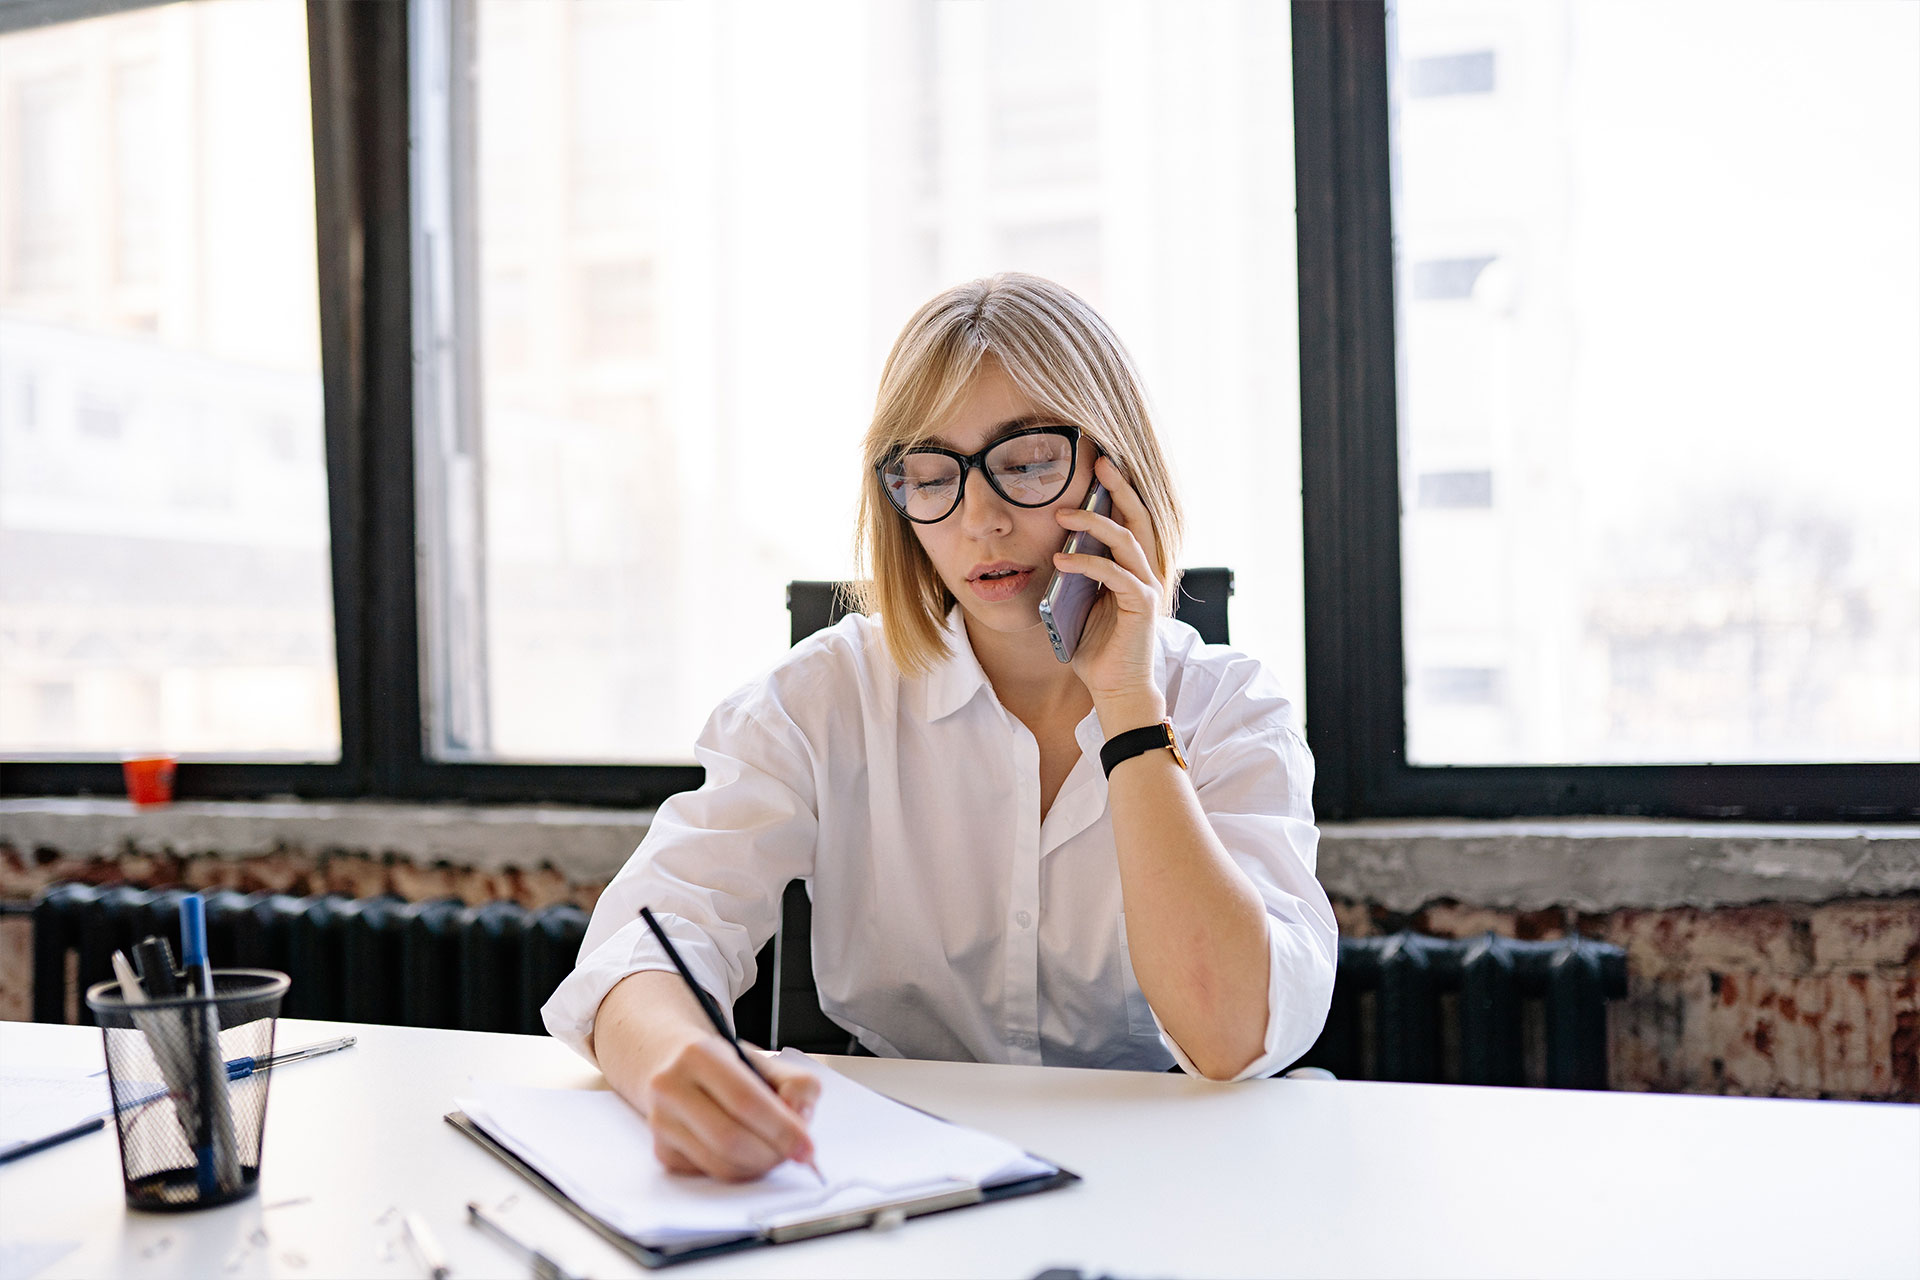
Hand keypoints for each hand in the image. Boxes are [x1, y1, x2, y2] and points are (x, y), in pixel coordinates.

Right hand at [641, 1035, 820, 1180]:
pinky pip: (708, 1174)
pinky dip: (737, 1171)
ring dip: (757, 1167)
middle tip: (793, 1155)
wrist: (677, 1067)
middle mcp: (671, 1087)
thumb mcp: (767, 1061)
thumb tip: (799, 1119)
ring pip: (718, 1163)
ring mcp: (661, 1121)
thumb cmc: (727, 1066)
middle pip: (730, 1139)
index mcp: (699, 1054)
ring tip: (773, 1153)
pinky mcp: (661, 1150)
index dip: (782, 1129)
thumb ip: (797, 1084)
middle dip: (771, 1154)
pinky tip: (746, 1154)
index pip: (746, 1101)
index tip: (806, 1148)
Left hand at [1052, 456, 1167, 732]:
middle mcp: (1145, 571)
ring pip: (1126, 540)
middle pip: (1138, 517)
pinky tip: (1062, 560)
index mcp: (1132, 567)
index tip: (1098, 463)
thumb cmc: (1095, 648)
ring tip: (1063, 515)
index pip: (1129, 519)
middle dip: (1118, 487)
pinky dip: (1088, 564)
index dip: (1118, 490)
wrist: (1114, 689)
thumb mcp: (1076, 602)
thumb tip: (1051, 546)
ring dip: (1093, 523)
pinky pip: (1115, 575)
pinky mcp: (1142, 606)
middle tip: (1099, 463)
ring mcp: (1146, 587)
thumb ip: (1073, 575)